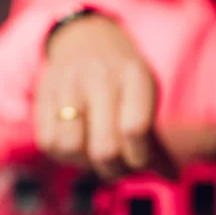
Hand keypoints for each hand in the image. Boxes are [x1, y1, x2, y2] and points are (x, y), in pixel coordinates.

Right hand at [36, 14, 172, 179]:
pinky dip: (62, 155)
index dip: (139, 159)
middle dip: (114, 171)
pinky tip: (76, 144)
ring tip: (94, 154)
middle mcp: (99, 77)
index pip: (135, 130)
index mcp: (134, 76)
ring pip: (71, 149)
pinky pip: (48, 143)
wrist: (84, 38)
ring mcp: (68, 85)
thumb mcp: (145, 95)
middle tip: (118, 168)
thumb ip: (156, 139)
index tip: (139, 161)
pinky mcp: (43, 95)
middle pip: (104, 149)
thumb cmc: (122, 77)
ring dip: (85, 164)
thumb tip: (172, 177)